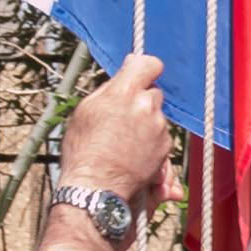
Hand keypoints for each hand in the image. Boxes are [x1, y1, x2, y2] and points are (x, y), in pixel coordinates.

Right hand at [54, 51, 180, 209]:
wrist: (96, 187)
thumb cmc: (84, 149)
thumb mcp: (87, 110)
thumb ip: (111, 87)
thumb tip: (129, 67)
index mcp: (124, 93)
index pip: (149, 64)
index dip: (145, 67)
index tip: (140, 73)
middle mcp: (146, 107)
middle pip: (153, 92)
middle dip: (141, 101)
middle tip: (122, 116)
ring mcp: (159, 128)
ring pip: (157, 116)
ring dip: (146, 123)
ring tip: (123, 140)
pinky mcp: (166, 147)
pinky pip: (161, 135)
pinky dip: (151, 141)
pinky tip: (133, 152)